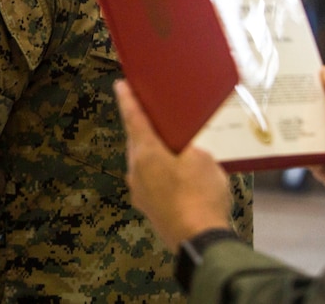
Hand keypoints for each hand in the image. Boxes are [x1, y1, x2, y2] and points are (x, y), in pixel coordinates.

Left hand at [114, 79, 231, 247]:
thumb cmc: (201, 195)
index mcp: (146, 152)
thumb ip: (190, 145)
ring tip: (172, 148)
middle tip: (153, 115)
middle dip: (144, 128)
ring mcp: (139, 190)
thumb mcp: (204, 159)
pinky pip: (150, 182)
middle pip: (137, 141)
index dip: (128, 99)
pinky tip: (177, 178)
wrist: (199, 241)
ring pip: (143, 163)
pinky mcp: (148, 207)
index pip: (133, 118)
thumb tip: (184, 146)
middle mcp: (135, 169)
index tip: (121, 84)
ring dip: (154, 154)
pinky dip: (160, 174)